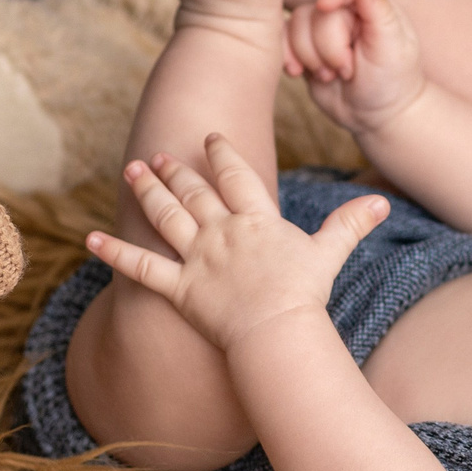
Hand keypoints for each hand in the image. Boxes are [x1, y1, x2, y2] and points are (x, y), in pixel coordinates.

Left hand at [86, 135, 386, 350]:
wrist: (277, 332)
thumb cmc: (304, 294)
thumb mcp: (329, 252)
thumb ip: (350, 223)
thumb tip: (382, 201)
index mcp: (256, 220)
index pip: (235, 176)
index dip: (221, 154)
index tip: (210, 138)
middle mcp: (221, 231)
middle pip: (194, 191)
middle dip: (176, 170)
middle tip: (160, 154)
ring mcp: (196, 258)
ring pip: (165, 216)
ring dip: (146, 191)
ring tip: (131, 170)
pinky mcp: (178, 288)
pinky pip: (140, 267)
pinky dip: (113, 252)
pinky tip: (89, 238)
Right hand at [283, 0, 425, 134]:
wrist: (375, 114)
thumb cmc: (391, 80)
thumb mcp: (392, 49)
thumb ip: (380, 14)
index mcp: (370, 6)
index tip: (325, 4)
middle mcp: (344, 12)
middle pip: (317, 12)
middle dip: (328, 47)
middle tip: (347, 70)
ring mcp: (320, 29)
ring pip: (295, 25)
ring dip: (309, 56)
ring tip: (330, 76)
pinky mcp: (303, 46)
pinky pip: (282, 39)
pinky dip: (286, 56)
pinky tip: (298, 72)